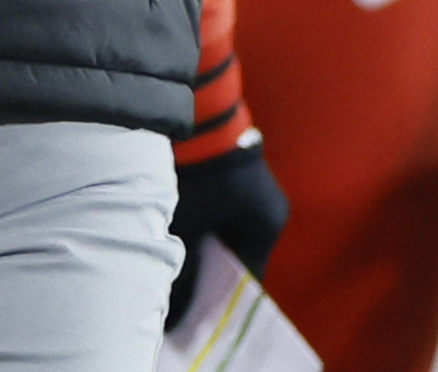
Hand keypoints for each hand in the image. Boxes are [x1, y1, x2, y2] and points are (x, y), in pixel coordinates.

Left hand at [166, 141, 288, 320]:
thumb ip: (182, 274)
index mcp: (265, 226)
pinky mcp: (231, 179)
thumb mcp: (187, 228)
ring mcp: (250, 193)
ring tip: (172, 274)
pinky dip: (199, 231)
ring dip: (200, 253)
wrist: (193, 112)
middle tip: (178, 304)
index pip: (247, 280)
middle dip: (207, 279)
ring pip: (223, 238)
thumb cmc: (197, 174)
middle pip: (234, 259)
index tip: (198, 325)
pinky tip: (174, 241)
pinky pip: (217, 218)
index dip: (221, 304)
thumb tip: (175, 320)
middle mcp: (264, 211)